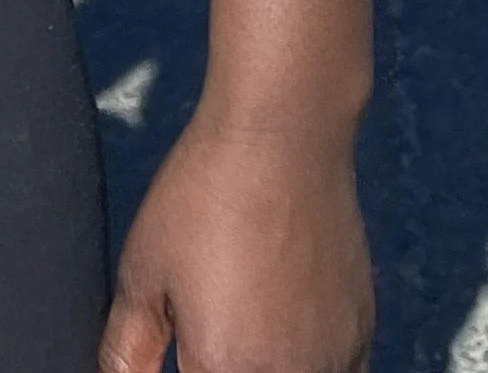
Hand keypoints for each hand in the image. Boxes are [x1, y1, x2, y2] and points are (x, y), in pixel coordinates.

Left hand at [101, 113, 371, 372]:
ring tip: (244, 313)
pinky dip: (306, 362)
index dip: (183, 363)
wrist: (282, 138)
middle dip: (219, 361)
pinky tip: (282, 321)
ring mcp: (333, 361)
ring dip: (263, 364)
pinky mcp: (360, 337)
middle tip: (207, 319)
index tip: (180, 343)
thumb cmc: (206, 194)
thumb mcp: (142, 271)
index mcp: (223, 368)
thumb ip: (128, 348)